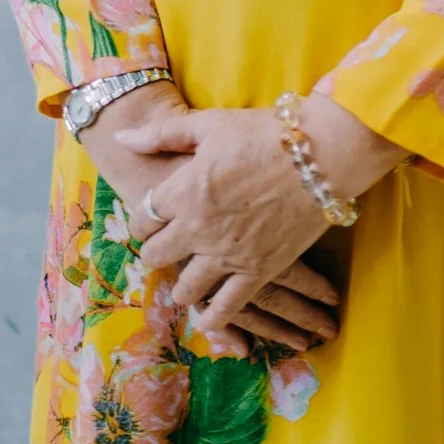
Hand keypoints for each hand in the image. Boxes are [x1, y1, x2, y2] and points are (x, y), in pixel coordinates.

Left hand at [115, 98, 404, 340]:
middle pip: (156, 255)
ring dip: (181, 286)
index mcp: (184, 190)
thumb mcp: (209, 124)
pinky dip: (214, 319)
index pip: (142, 217)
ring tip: (185, 280)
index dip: (142, 219)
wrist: (321, 152)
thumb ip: (162, 134)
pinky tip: (209, 317)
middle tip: (164, 247)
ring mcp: (228, 255)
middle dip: (156, 251)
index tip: (150, 218)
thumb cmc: (264, 132)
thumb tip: (122, 138)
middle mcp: (199, 228)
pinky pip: (226, 309)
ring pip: (185, 289)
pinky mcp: (259, 271)